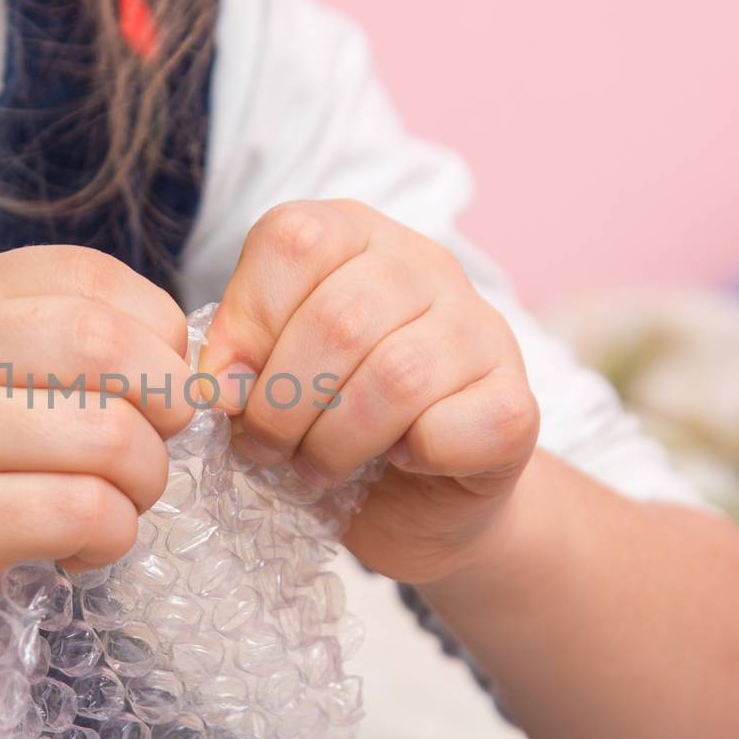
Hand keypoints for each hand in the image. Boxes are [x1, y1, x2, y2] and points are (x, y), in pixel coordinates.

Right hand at [0, 246, 193, 678]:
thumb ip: (26, 345)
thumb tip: (176, 364)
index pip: (95, 276)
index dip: (158, 336)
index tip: (151, 392)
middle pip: (115, 345)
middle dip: (166, 406)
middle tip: (147, 452)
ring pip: (112, 437)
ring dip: (142, 484)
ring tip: (105, 509)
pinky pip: (84, 513)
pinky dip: (109, 538)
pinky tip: (72, 551)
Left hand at [199, 199, 538, 584]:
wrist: (417, 502)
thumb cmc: (328, 422)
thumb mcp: (266, 375)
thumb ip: (237, 360)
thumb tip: (221, 382)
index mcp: (354, 236)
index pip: (294, 240)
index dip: (247, 322)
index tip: (227, 388)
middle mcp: (425, 265)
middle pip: (339, 317)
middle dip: (281, 402)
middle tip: (264, 446)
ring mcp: (481, 329)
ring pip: (396, 376)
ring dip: (334, 440)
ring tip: (315, 465)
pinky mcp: (518, 404)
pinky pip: (451, 429)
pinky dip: (410, 458)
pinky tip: (399, 460)